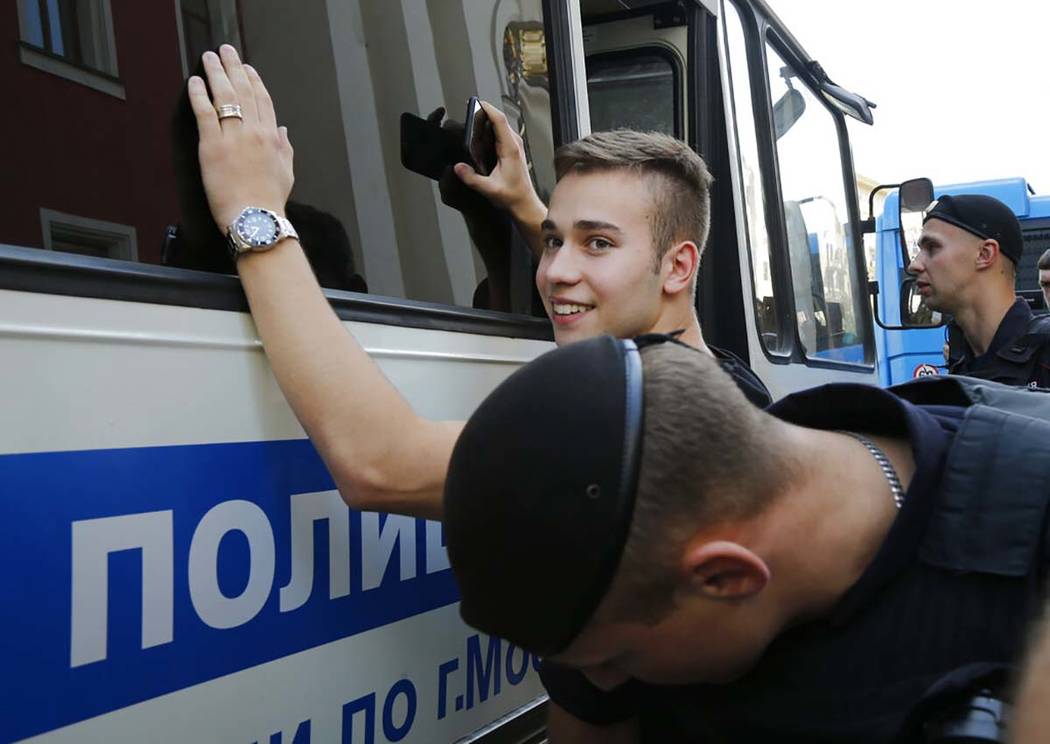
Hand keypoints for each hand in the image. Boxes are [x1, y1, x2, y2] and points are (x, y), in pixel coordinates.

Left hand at [187, 45, 293, 230]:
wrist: (256, 219)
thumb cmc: (270, 202)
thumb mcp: (286, 173)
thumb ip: (285, 149)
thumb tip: (284, 131)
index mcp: (272, 138)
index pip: (263, 101)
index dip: (254, 81)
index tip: (247, 68)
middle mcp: (255, 133)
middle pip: (244, 92)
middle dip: (234, 68)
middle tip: (225, 51)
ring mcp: (234, 138)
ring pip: (225, 97)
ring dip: (216, 73)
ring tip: (209, 58)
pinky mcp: (213, 147)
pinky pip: (205, 113)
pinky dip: (200, 95)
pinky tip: (195, 82)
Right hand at [453, 101, 544, 223]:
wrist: (524, 203)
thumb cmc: (512, 195)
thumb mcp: (489, 189)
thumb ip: (472, 178)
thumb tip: (458, 167)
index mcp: (510, 149)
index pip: (500, 120)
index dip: (488, 109)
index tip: (477, 103)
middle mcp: (514, 144)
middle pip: (499, 119)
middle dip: (485, 112)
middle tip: (470, 110)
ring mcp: (515, 146)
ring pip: (501, 125)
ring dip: (488, 120)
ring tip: (473, 119)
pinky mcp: (513, 149)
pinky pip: (501, 132)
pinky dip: (491, 128)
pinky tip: (481, 133)